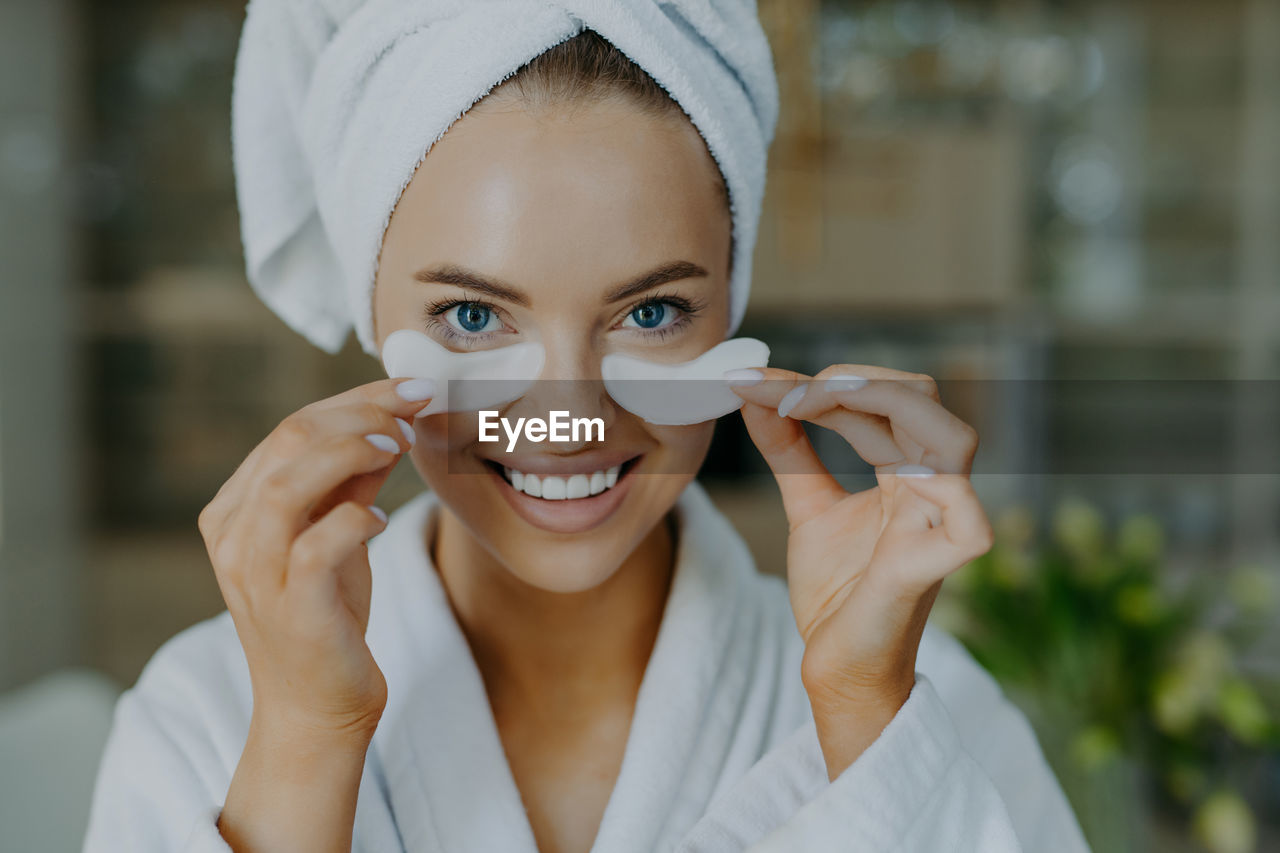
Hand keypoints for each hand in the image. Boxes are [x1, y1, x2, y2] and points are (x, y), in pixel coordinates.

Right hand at [197, 377, 434, 737]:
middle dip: (359, 413)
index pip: (291, 428)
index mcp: (236, 508)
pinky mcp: (290, 609)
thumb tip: (391, 420)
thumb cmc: (327, 613)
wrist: (316, 705)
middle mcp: (234, 535)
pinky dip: (352, 521)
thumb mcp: (337, 532)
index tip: (410, 389)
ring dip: (349, 453)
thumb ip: (352, 479)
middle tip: (415, 408)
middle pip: (288, 441)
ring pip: (288, 485)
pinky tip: (378, 520)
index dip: (355, 399)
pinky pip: (315, 547)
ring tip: (397, 448)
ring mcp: (255, 573)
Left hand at [728, 365, 993, 778]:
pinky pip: (969, 526)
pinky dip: (937, 487)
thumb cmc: (837, 590)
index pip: (888, 398)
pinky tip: (874, 463)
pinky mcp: (934, 570)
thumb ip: (789, 449)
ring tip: (808, 406)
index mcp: (907, 472)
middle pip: (923, 401)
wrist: (837, 666)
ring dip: (882, 407)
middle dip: (853, 381)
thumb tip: (756, 393)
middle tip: (782, 392)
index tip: (759, 383)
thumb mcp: (807, 505)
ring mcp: (939, 527)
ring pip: (952, 442)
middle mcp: (932, 490)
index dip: (828, 381)